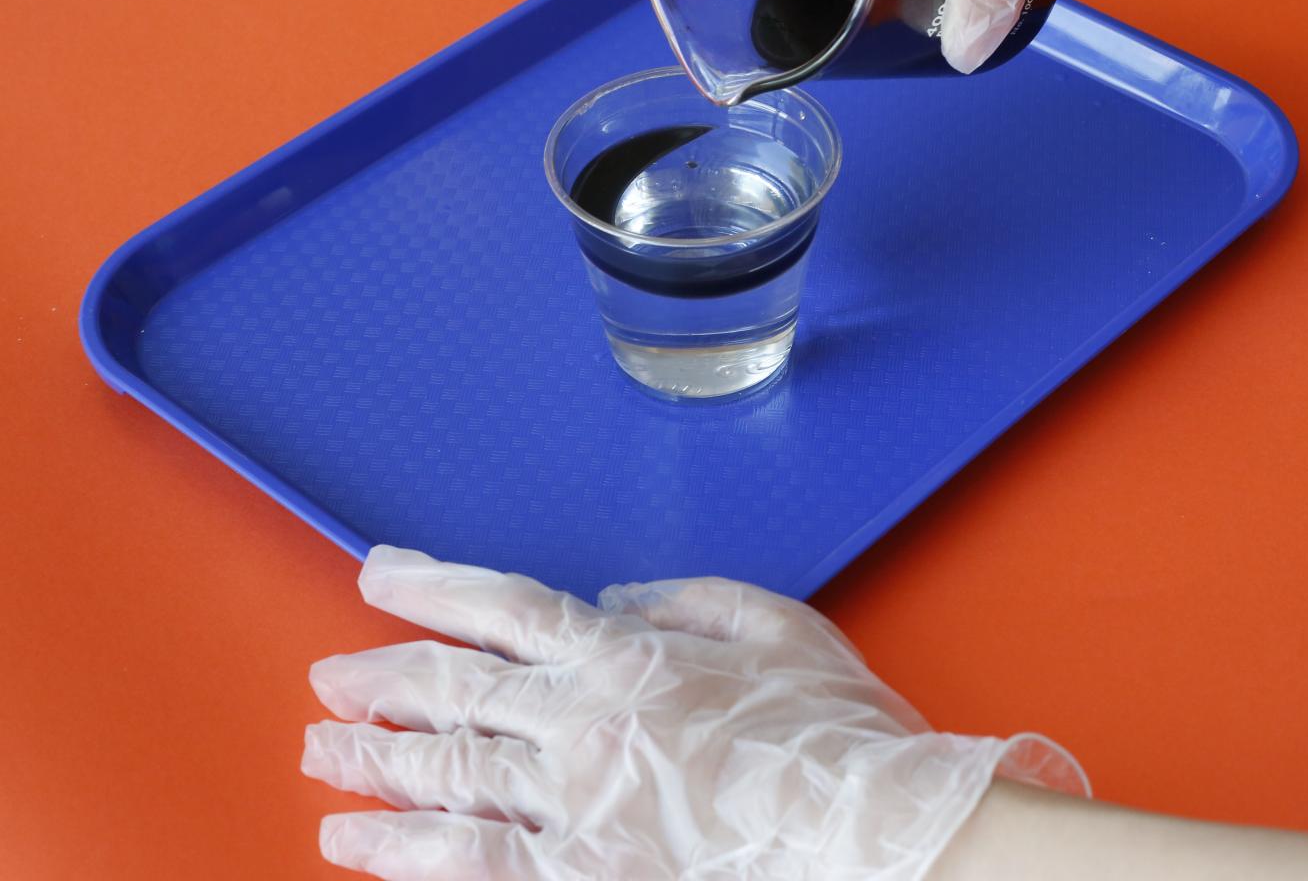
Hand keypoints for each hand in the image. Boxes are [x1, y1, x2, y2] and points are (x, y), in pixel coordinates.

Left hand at [302, 547, 1084, 879]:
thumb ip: (690, 600)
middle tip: (329, 678)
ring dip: (372, 761)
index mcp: (629, 655)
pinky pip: (468, 861)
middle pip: (454, 691)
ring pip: (444, 774)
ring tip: (321, 756)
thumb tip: (618, 599)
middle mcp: (583, 723)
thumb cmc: (836, 736)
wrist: (868, 834)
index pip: (504, 607)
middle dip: (381, 680)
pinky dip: (405, 849)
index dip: (431, 585)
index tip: (379, 575)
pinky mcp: (579, 876)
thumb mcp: (781, 626)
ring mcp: (573, 805)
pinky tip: (359, 841)